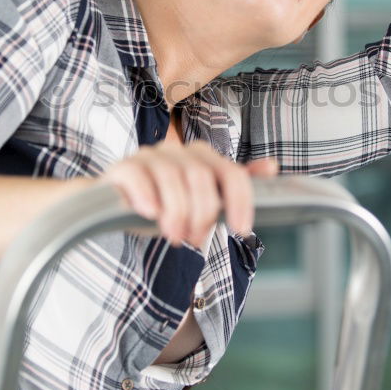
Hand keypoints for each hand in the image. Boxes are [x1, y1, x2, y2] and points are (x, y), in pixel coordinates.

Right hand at [98, 141, 278, 248]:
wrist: (119, 205)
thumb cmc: (167, 203)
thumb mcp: (203, 200)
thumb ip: (233, 185)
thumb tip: (272, 166)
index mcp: (202, 157)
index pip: (231, 172)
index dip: (240, 201)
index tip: (242, 230)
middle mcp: (177, 151)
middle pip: (201, 176)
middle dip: (203, 212)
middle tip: (196, 238)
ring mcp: (148, 156)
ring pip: (172, 177)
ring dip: (177, 212)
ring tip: (175, 237)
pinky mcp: (123, 167)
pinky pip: (137, 175)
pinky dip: (147, 195)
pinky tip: (151, 214)